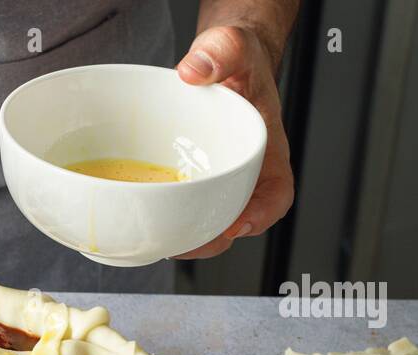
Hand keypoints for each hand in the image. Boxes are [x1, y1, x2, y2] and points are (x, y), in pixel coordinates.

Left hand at [174, 25, 294, 258]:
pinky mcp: (188, 183)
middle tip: (182, 244)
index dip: (262, 215)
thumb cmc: (235, 63)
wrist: (217, 66)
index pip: (276, 192)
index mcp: (263, 149)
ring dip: (185, 237)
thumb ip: (222, 51)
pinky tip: (140, 218)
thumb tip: (193, 70)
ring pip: (206, 222)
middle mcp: (241, 174)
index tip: (239, 224)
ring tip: (157, 239)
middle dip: (211, 240)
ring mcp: (214, 182)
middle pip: (236, 221)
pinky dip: (164, 218)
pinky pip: (180, 209)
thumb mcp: (233, 48)